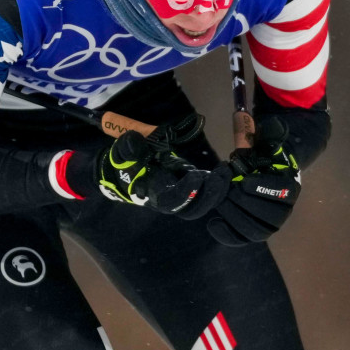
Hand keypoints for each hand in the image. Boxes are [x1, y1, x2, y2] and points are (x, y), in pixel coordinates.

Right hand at [97, 117, 227, 216]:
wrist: (130, 168)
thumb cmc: (128, 162)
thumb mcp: (124, 153)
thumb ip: (129, 148)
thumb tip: (133, 139)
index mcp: (154, 194)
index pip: (172, 201)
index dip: (186, 192)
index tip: (197, 175)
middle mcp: (170, 201)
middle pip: (192, 210)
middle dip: (208, 197)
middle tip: (217, 178)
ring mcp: (183, 196)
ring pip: (203, 204)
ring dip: (217, 191)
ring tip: (225, 172)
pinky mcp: (192, 189)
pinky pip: (208, 194)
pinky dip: (219, 185)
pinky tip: (225, 170)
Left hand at [206, 117, 300, 245]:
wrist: (262, 174)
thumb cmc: (264, 157)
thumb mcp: (268, 142)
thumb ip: (271, 133)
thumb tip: (273, 123)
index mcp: (291, 186)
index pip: (282, 192)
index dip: (262, 187)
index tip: (242, 181)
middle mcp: (284, 210)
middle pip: (267, 215)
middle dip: (241, 201)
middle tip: (224, 189)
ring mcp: (270, 225)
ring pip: (255, 231)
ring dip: (233, 216)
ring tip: (219, 201)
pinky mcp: (253, 233)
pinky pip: (242, 240)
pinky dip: (226, 235)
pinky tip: (213, 222)